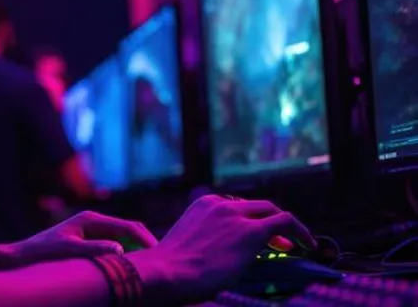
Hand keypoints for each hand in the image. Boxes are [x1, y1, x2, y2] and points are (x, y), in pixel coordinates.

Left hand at [2, 211, 158, 268]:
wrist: (22, 256)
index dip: (145, 240)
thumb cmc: (43, 253)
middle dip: (146, 243)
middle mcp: (93, 222)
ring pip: (124, 238)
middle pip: (129, 229)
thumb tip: (121, 251)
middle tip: (163, 261)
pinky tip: (133, 269)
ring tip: (153, 266)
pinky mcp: (90, 242)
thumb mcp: (70, 251)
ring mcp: (92, 231)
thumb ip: (95, 250)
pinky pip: (115, 247)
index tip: (159, 254)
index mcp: (90, 219)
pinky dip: (127, 255)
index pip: (128, 226)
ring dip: (138, 250)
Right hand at [128, 194, 315, 304]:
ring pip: (271, 212)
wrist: (168, 272)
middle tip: (281, 240)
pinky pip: (284, 221)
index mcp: (202, 205)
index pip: (235, 207)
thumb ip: (203, 238)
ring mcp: (236, 216)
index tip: (259, 236)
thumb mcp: (187, 243)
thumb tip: (215, 254)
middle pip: (255, 206)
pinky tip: (307, 244)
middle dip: (270, 221)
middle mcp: (220, 204)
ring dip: (285, 227)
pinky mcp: (251, 231)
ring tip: (297, 242)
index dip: (251, 221)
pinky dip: (299, 230)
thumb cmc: (169, 269)